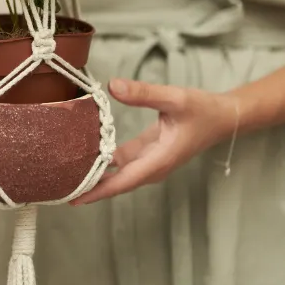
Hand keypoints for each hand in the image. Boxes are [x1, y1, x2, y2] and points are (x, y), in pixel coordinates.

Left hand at [72, 78, 240, 204]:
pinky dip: (106, 161)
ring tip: (66, 174)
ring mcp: (151, 161)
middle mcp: (153, 166)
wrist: (224, 117)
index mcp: (159, 160)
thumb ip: (143, 94)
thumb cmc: (203, 109)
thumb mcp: (174, 98)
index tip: (73, 197)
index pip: (123, 181)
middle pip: (117, 183)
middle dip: (90, 187)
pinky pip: (123, 162)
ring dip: (96, 175)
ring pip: (119, 174)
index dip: (98, 190)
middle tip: (59, 186)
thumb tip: (112, 86)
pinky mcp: (149, 152)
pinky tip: (87, 154)